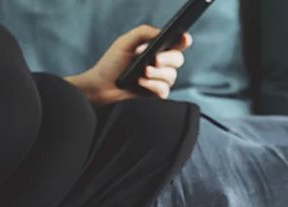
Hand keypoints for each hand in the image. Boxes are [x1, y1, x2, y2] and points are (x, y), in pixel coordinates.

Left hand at [65, 25, 191, 106]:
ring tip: (142, 73)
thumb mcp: (125, 42)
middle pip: (178, 59)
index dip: (184, 40)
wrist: (102, 85)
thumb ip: (143, 32)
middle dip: (168, 59)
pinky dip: (153, 86)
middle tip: (155, 60)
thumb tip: (161, 32)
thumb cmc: (112, 63)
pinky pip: (164, 90)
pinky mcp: (155, 93)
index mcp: (157, 48)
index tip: (184, 38)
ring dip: (157, 74)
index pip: (177, 43)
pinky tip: (141, 83)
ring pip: (171, 76)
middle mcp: (161, 63)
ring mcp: (159, 79)